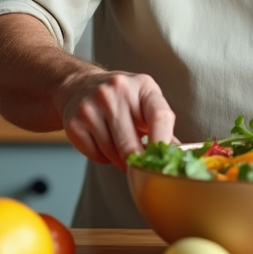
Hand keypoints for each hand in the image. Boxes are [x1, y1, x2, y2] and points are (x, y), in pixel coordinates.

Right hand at [57, 70, 177, 170]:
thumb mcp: (145, 100)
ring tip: (120, 147)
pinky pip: (96, 155)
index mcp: (142, 86)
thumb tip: (178, 154)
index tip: (165, 161)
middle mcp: (116, 92)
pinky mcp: (75, 123)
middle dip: (138, 161)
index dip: (164, 141)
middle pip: (132, 143)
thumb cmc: (121, 97)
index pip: (159, 115)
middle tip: (142, 168)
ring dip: (120, 160)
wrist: (80, 85)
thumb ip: (162, 125)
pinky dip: (103, 157)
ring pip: (113, 153)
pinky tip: (104, 143)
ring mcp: (92, 106)